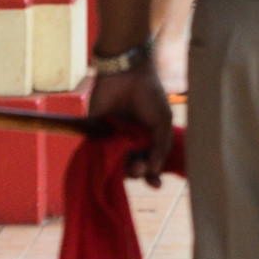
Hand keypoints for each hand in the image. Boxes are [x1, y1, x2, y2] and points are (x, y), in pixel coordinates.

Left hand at [87, 64, 174, 186]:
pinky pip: (97, 152)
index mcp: (147, 138)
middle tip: (140, 166)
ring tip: (131, 162)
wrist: (127, 74)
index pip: (149, 162)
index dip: (152, 175)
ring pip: (115, 163)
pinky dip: (104, 158)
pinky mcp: (95, 133)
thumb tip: (154, 171)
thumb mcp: (163, 122)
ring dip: (123, 168)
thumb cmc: (150, 95)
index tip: (156, 185)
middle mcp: (129, 141)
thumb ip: (160, 146)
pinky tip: (115, 157)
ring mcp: (112, 138)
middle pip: (132, 166)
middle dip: (138, 171)